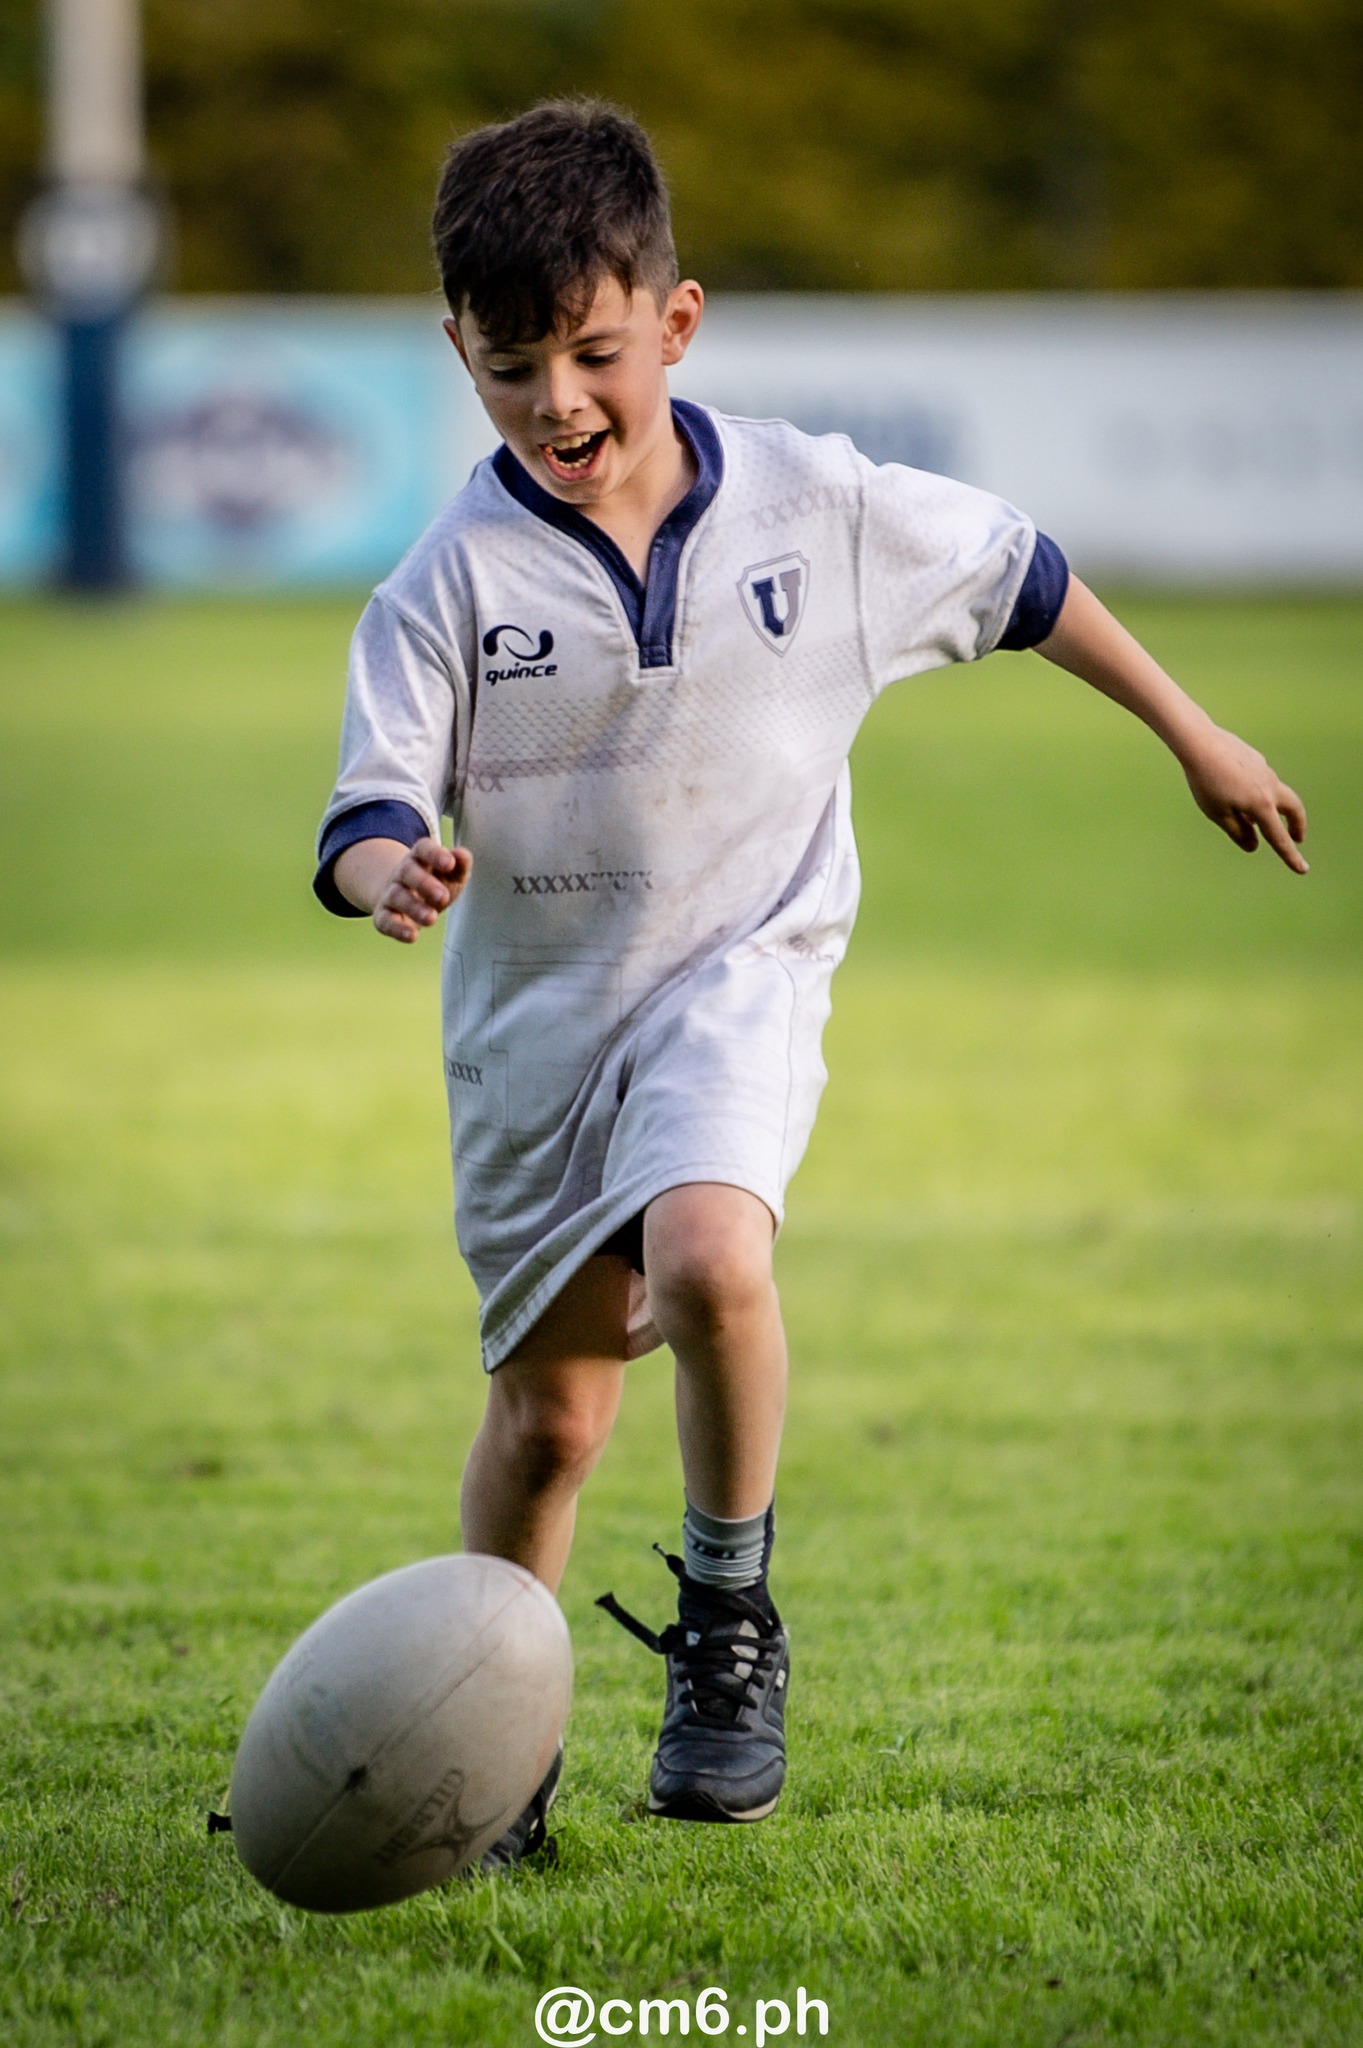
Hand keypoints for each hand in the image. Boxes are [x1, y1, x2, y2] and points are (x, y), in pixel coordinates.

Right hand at [373, 837, 472, 942]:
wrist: (406, 900)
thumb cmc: (436, 884)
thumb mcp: (452, 875)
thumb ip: (461, 865)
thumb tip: (461, 854)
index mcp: (420, 857)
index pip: (423, 849)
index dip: (435, 854)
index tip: (449, 863)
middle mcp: (402, 873)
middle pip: (407, 872)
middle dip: (424, 883)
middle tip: (442, 896)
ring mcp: (391, 893)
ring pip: (397, 896)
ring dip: (413, 907)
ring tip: (431, 919)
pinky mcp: (383, 915)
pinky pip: (385, 921)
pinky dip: (397, 929)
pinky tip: (412, 936)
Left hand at [1179, 725, 1307, 873]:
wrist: (1201, 743)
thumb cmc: (1206, 782)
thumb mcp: (1218, 814)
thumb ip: (1238, 832)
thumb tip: (1253, 846)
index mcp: (1261, 805)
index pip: (1278, 837)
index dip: (1290, 856)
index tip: (1302, 869)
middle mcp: (1270, 787)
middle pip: (1294, 808)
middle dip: (1297, 825)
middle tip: (1296, 838)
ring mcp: (1265, 771)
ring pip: (1277, 793)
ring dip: (1273, 808)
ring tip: (1252, 819)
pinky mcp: (1256, 759)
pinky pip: (1261, 781)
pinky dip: (1258, 792)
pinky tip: (1235, 790)